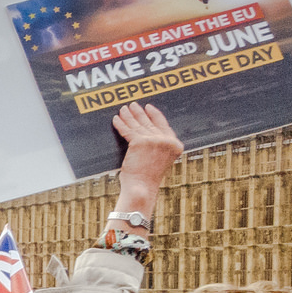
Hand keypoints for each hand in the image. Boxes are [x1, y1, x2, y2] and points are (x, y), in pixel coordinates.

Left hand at [110, 103, 181, 220]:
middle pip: (149, 123)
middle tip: (132, 105)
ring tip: (123, 109)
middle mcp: (165, 140)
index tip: (148, 108)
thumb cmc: (149, 177)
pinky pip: (127, 130)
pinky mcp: (138, 142)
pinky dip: (120, 124)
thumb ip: (159, 146)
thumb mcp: (160, 159)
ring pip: (137, 125)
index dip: (155, 115)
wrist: (142, 187)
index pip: (164, 124)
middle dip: (139, 113)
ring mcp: (153, 140)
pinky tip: (116, 119)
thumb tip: (148, 133)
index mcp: (175, 145)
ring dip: (128, 115)